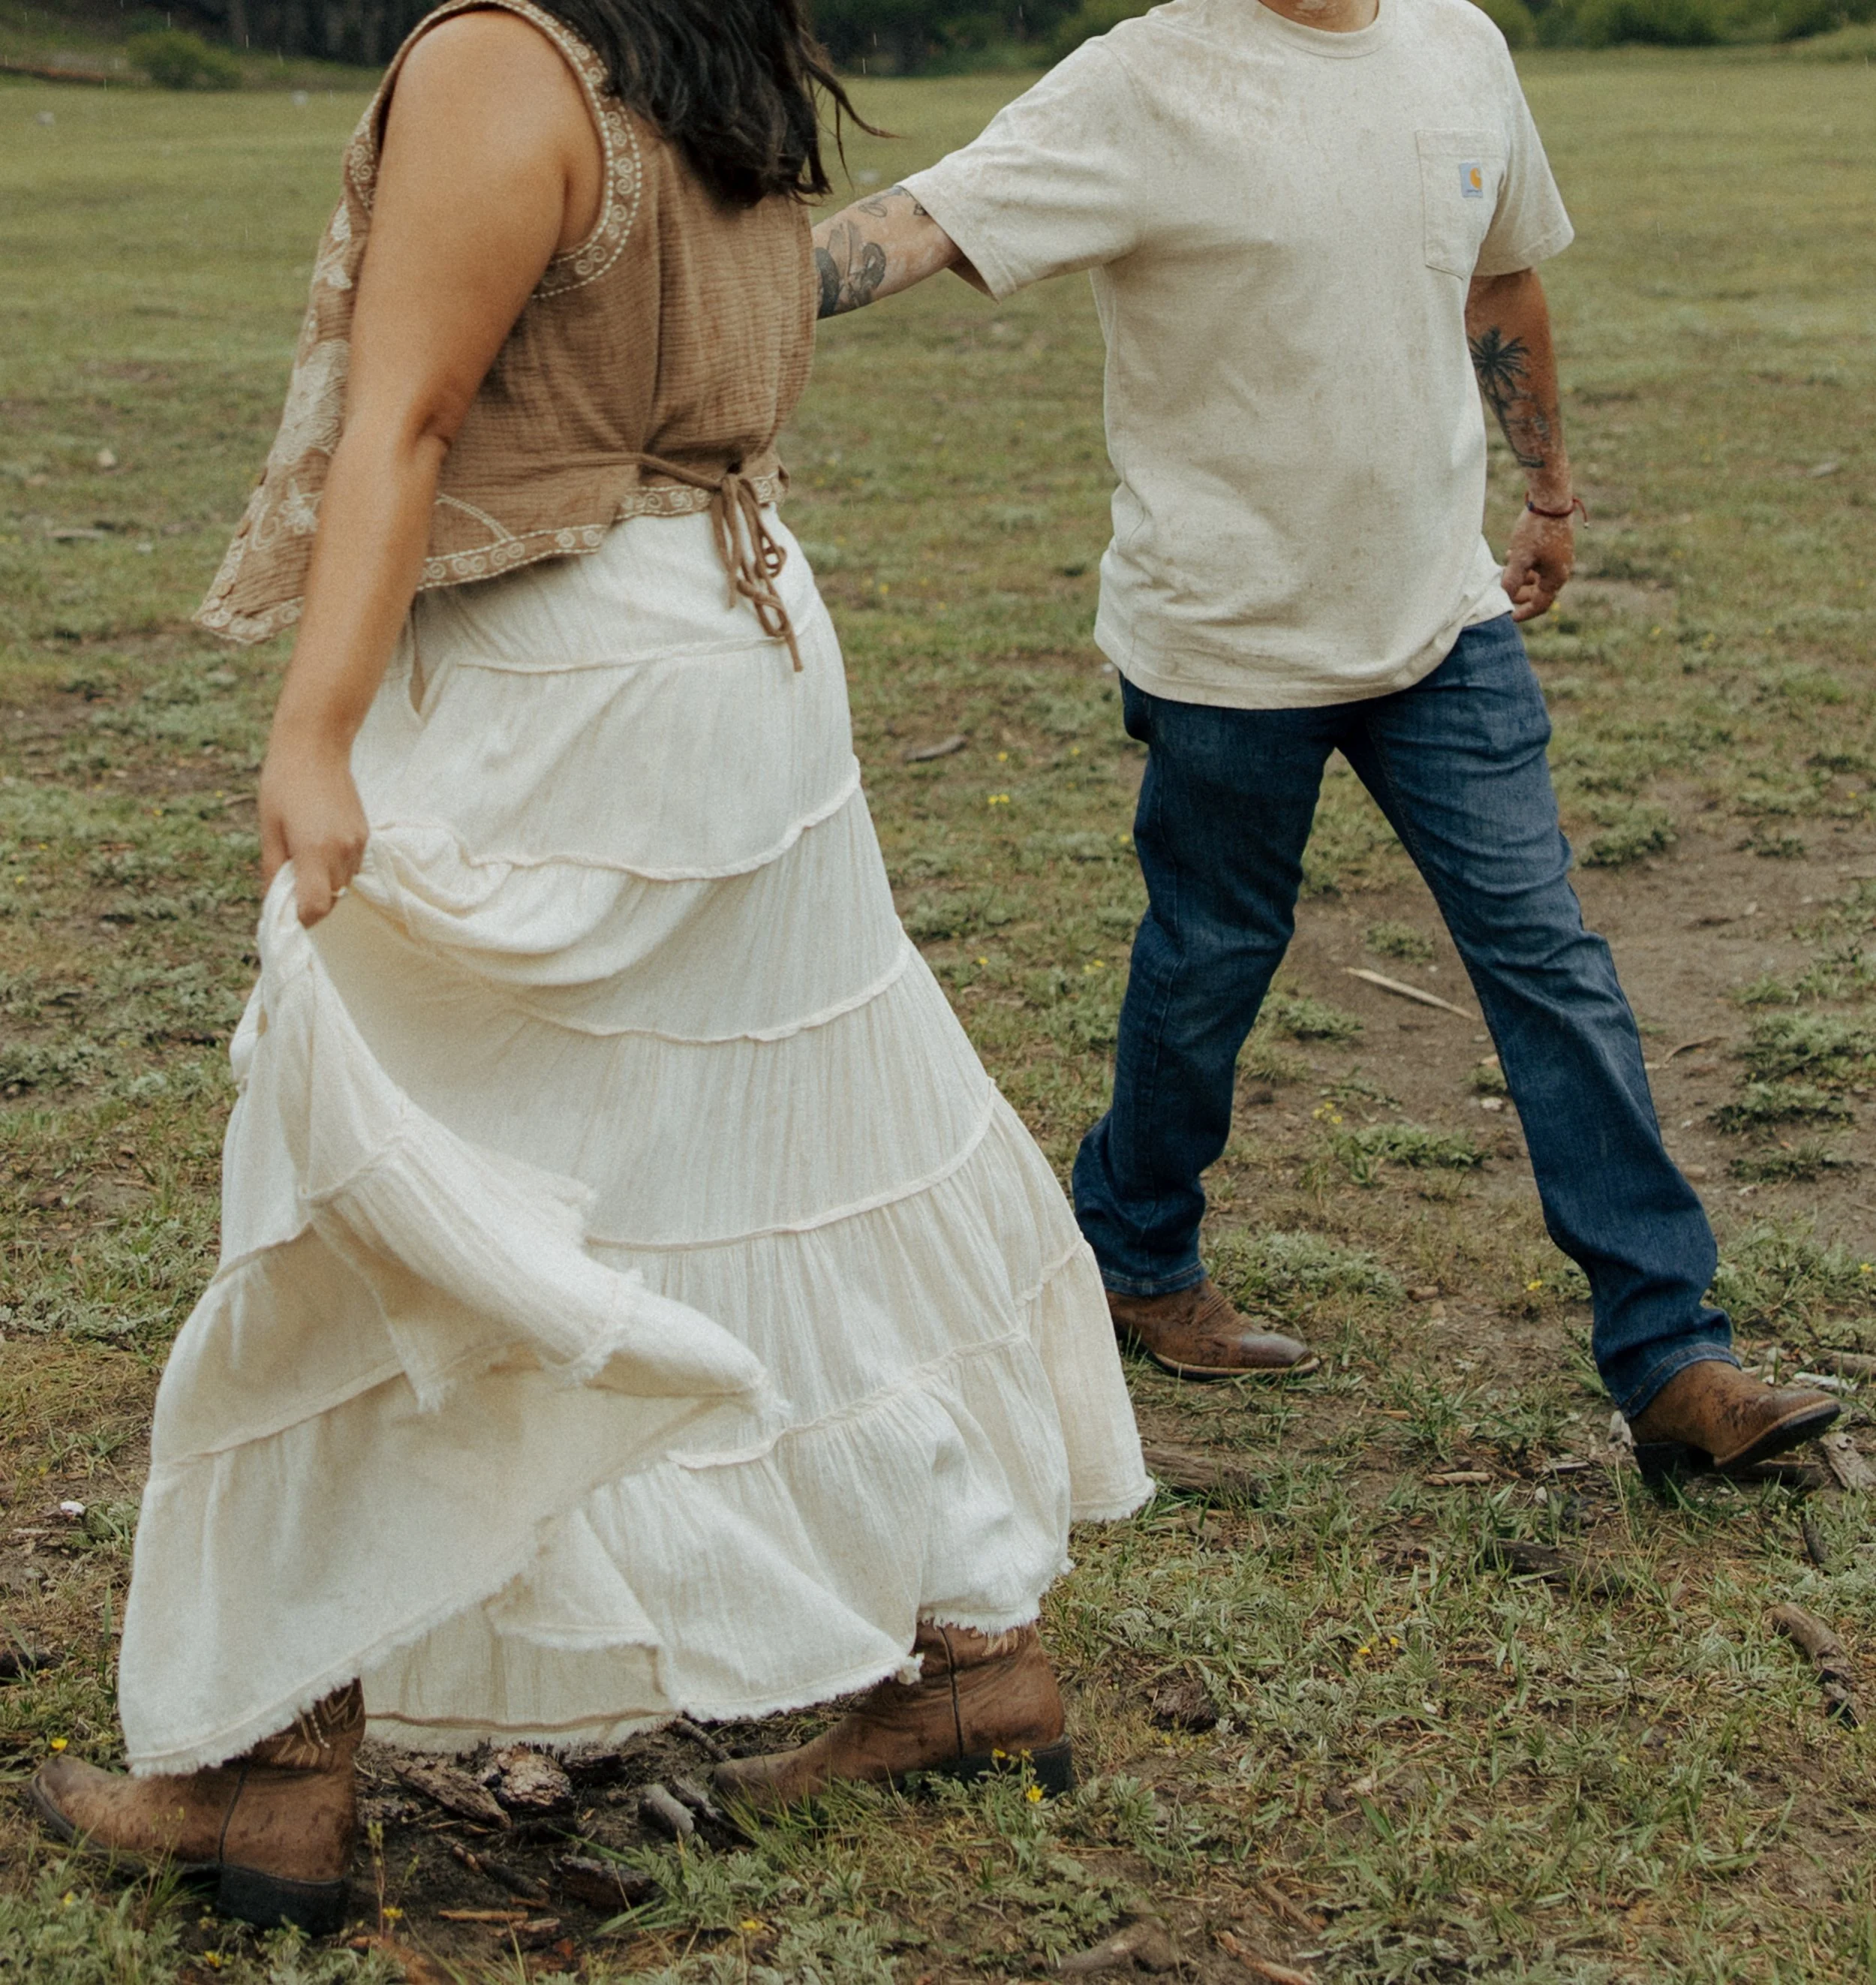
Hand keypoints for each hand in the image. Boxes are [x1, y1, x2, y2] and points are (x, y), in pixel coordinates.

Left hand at [258, 730, 368, 926]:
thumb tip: (275, 901)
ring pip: (343, 883)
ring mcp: (359, 844)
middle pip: (331, 898)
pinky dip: (335, 864)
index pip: (317, 908)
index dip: (302, 917)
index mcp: (315, 852)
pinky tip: (320, 839)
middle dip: (311, 895)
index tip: (289, 909)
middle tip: (291, 874)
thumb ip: (274, 871)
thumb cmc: (282, 786)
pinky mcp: (366, 836)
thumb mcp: (269, 831)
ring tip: (306, 851)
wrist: (316, 748)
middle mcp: (342, 852)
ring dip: (325, 879)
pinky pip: (351, 865)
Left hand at [1502, 506, 1573, 622]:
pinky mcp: (1555, 545)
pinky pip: (1539, 563)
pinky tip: (1511, 554)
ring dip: (1520, 577)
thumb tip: (1505, 598)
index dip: (1524, 612)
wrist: (1551, 499)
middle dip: (1519, 594)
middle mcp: (1561, 570)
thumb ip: (1511, 581)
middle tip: (1503, 592)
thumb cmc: (1535, 531)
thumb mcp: (1519, 558)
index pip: (1540, 605)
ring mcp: (1559, 557)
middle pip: (1539, 592)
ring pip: (1537, 576)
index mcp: (1556, 577)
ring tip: (1504, 569)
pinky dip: (1525, 564)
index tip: (1509, 617)